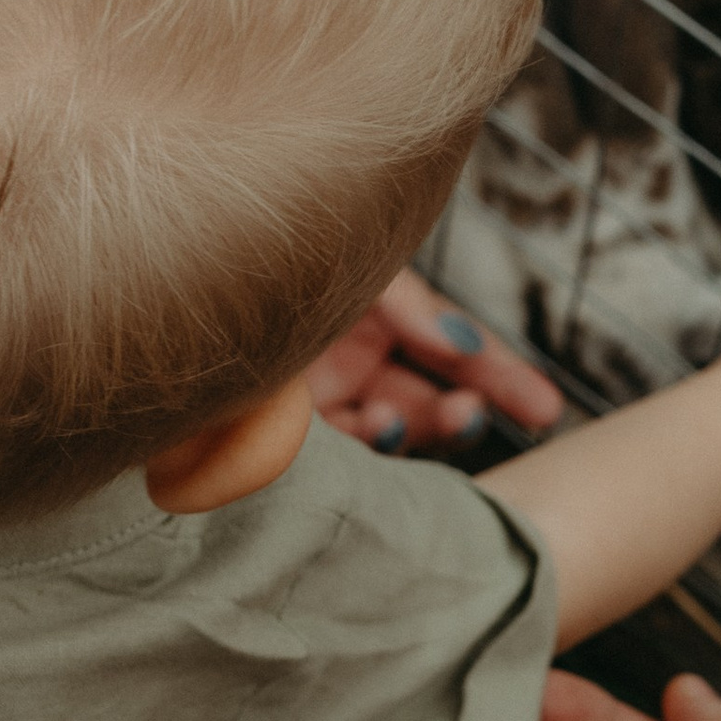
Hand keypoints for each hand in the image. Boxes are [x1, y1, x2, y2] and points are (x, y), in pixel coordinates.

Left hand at [306, 267, 564, 456]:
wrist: (174, 292)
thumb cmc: (282, 263)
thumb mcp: (358, 270)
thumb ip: (411, 306)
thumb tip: (463, 347)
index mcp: (379, 313)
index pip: (454, 349)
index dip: (501, 377)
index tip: (545, 410)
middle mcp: (354, 362)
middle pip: (429, 400)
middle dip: (460, 416)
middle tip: (468, 416)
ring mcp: (323, 403)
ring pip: (394, 434)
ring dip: (416, 431)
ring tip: (399, 421)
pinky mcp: (290, 439)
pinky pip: (345, 458)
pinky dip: (371, 448)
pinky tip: (378, 426)